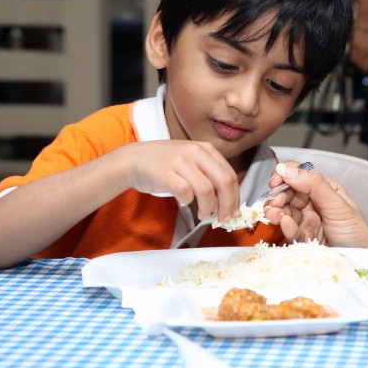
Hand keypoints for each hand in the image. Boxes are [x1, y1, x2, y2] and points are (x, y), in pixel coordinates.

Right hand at [118, 140, 239, 221]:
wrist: (132, 160)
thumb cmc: (163, 165)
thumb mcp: (191, 161)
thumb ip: (209, 174)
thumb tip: (226, 200)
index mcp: (205, 149)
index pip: (230, 174)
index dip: (235, 196)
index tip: (234, 211)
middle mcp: (195, 152)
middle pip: (224, 180)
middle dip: (228, 204)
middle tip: (224, 218)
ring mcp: (180, 161)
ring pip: (206, 189)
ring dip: (208, 207)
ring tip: (203, 214)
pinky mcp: (166, 173)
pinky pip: (185, 191)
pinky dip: (188, 201)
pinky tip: (185, 203)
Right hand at [266, 163, 367, 248]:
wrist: (362, 263)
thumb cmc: (357, 233)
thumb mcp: (338, 205)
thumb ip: (315, 185)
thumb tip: (288, 169)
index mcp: (325, 189)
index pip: (301, 176)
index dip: (286, 176)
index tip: (275, 181)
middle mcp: (314, 203)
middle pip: (289, 194)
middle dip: (278, 196)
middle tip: (273, 202)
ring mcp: (307, 221)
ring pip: (285, 212)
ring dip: (277, 211)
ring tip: (273, 214)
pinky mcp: (302, 239)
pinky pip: (289, 230)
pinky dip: (285, 226)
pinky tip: (286, 224)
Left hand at [350, 28, 367, 72]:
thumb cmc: (360, 24)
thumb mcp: (352, 36)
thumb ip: (353, 47)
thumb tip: (354, 54)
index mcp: (355, 47)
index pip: (355, 61)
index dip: (356, 64)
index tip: (358, 63)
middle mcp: (363, 50)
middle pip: (363, 66)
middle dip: (364, 67)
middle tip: (365, 65)